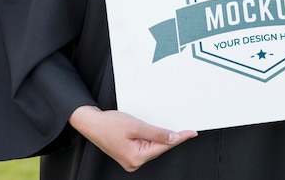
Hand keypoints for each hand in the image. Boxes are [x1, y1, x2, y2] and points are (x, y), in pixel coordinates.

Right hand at [69, 106, 197, 171]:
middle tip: (187, 129)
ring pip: (153, 147)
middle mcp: (134, 161)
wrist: (92, 123)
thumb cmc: (109, 124)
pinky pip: (146, 145)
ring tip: (175, 129)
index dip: (179, 138)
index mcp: (136, 157)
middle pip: (159, 148)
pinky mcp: (129, 153)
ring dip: (162, 137)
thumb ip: (156, 133)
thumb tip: (173, 138)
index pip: (164, 146)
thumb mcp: (136, 126)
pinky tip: (160, 132)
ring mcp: (131, 158)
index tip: (192, 133)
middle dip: (172, 138)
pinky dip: (154, 138)